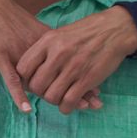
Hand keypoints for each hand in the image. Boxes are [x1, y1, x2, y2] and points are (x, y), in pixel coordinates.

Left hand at [17, 6, 136, 114]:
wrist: (114, 30)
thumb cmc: (85, 32)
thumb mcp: (60, 33)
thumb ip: (44, 50)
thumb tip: (30, 70)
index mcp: (48, 41)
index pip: (23, 68)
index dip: (25, 79)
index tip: (33, 81)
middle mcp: (58, 54)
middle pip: (36, 85)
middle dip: (40, 93)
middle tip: (48, 90)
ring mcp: (73, 67)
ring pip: (51, 96)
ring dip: (54, 101)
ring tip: (60, 97)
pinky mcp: (87, 79)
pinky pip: (69, 101)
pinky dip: (66, 107)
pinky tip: (69, 104)